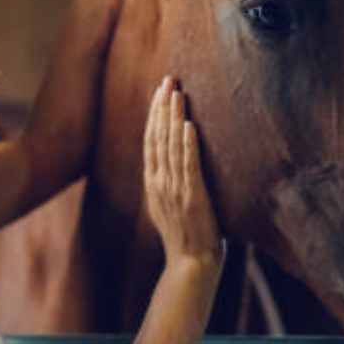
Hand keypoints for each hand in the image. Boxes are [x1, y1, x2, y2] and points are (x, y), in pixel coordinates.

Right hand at [142, 75, 222, 274]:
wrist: (190, 264)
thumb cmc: (186, 236)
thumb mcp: (168, 205)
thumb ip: (167, 183)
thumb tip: (171, 162)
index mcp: (153, 183)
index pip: (151, 140)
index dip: (155, 114)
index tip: (160, 91)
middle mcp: (159, 182)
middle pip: (158, 137)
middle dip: (162, 106)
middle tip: (168, 80)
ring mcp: (174, 189)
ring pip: (170, 146)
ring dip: (173, 118)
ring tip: (177, 93)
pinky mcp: (192, 197)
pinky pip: (188, 166)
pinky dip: (187, 145)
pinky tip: (188, 126)